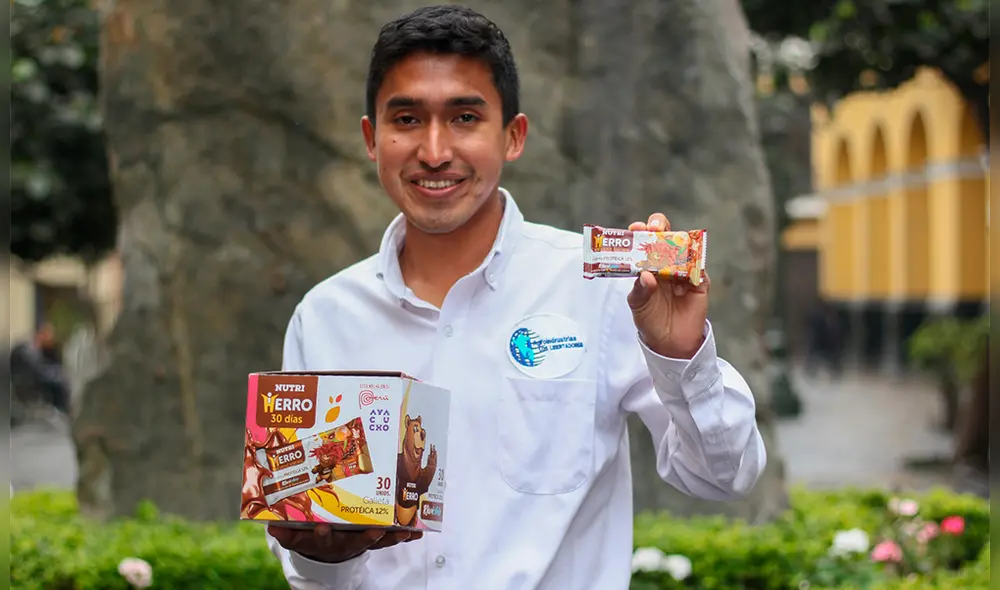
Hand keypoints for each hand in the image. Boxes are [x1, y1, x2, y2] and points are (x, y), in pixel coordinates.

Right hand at [268, 524, 421, 563]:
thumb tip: (271, 526)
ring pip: (378, 540)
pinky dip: (405, 535)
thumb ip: (285, 532)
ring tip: (405, 531)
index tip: (320, 527)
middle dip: (365, 537)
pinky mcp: (376, 538)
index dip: (321, 534)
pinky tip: (419, 530)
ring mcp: (362, 541)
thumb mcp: (295, 536)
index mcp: (323, 540)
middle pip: (356, 541)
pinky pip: (392, 538)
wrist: (327, 548)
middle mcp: (345, 543)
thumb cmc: (312, 535)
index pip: (321, 539)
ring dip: (392, 537)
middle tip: (373, 531)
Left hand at [626, 213, 709, 358]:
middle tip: (654, 228)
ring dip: (678, 245)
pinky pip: (699, 270)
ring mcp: (684, 271)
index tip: (636, 228)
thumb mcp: (638, 305)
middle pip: (666, 236)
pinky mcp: (700, 282)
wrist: (670, 342)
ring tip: (667, 249)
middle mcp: (666, 263)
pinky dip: (692, 271)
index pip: (645, 241)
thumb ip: (640, 290)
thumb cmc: (650, 319)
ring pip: (684, 248)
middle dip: (660, 227)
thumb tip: (645, 275)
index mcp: (648, 264)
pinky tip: (682, 282)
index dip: (641, 231)